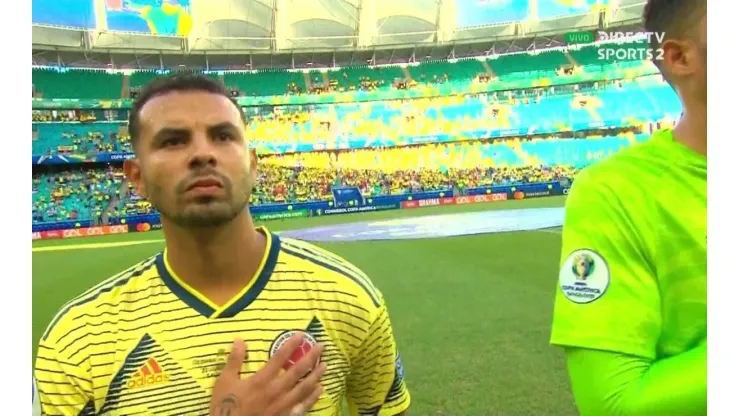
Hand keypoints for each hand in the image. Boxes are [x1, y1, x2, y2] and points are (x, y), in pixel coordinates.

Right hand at [210, 334, 326, 415]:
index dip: (291, 344)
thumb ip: (234, 360)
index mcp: (262, 379)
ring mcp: (283, 404)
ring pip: (304, 388)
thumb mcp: (225, 381)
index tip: (301, 335)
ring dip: (316, 375)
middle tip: (322, 346)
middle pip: (298, 370)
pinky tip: (320, 390)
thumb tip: (239, 340)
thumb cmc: (226, 405)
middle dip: (311, 357)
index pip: (280, 357)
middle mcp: (276, 389)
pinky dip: (313, 397)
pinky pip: (302, 406)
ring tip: (325, 366)